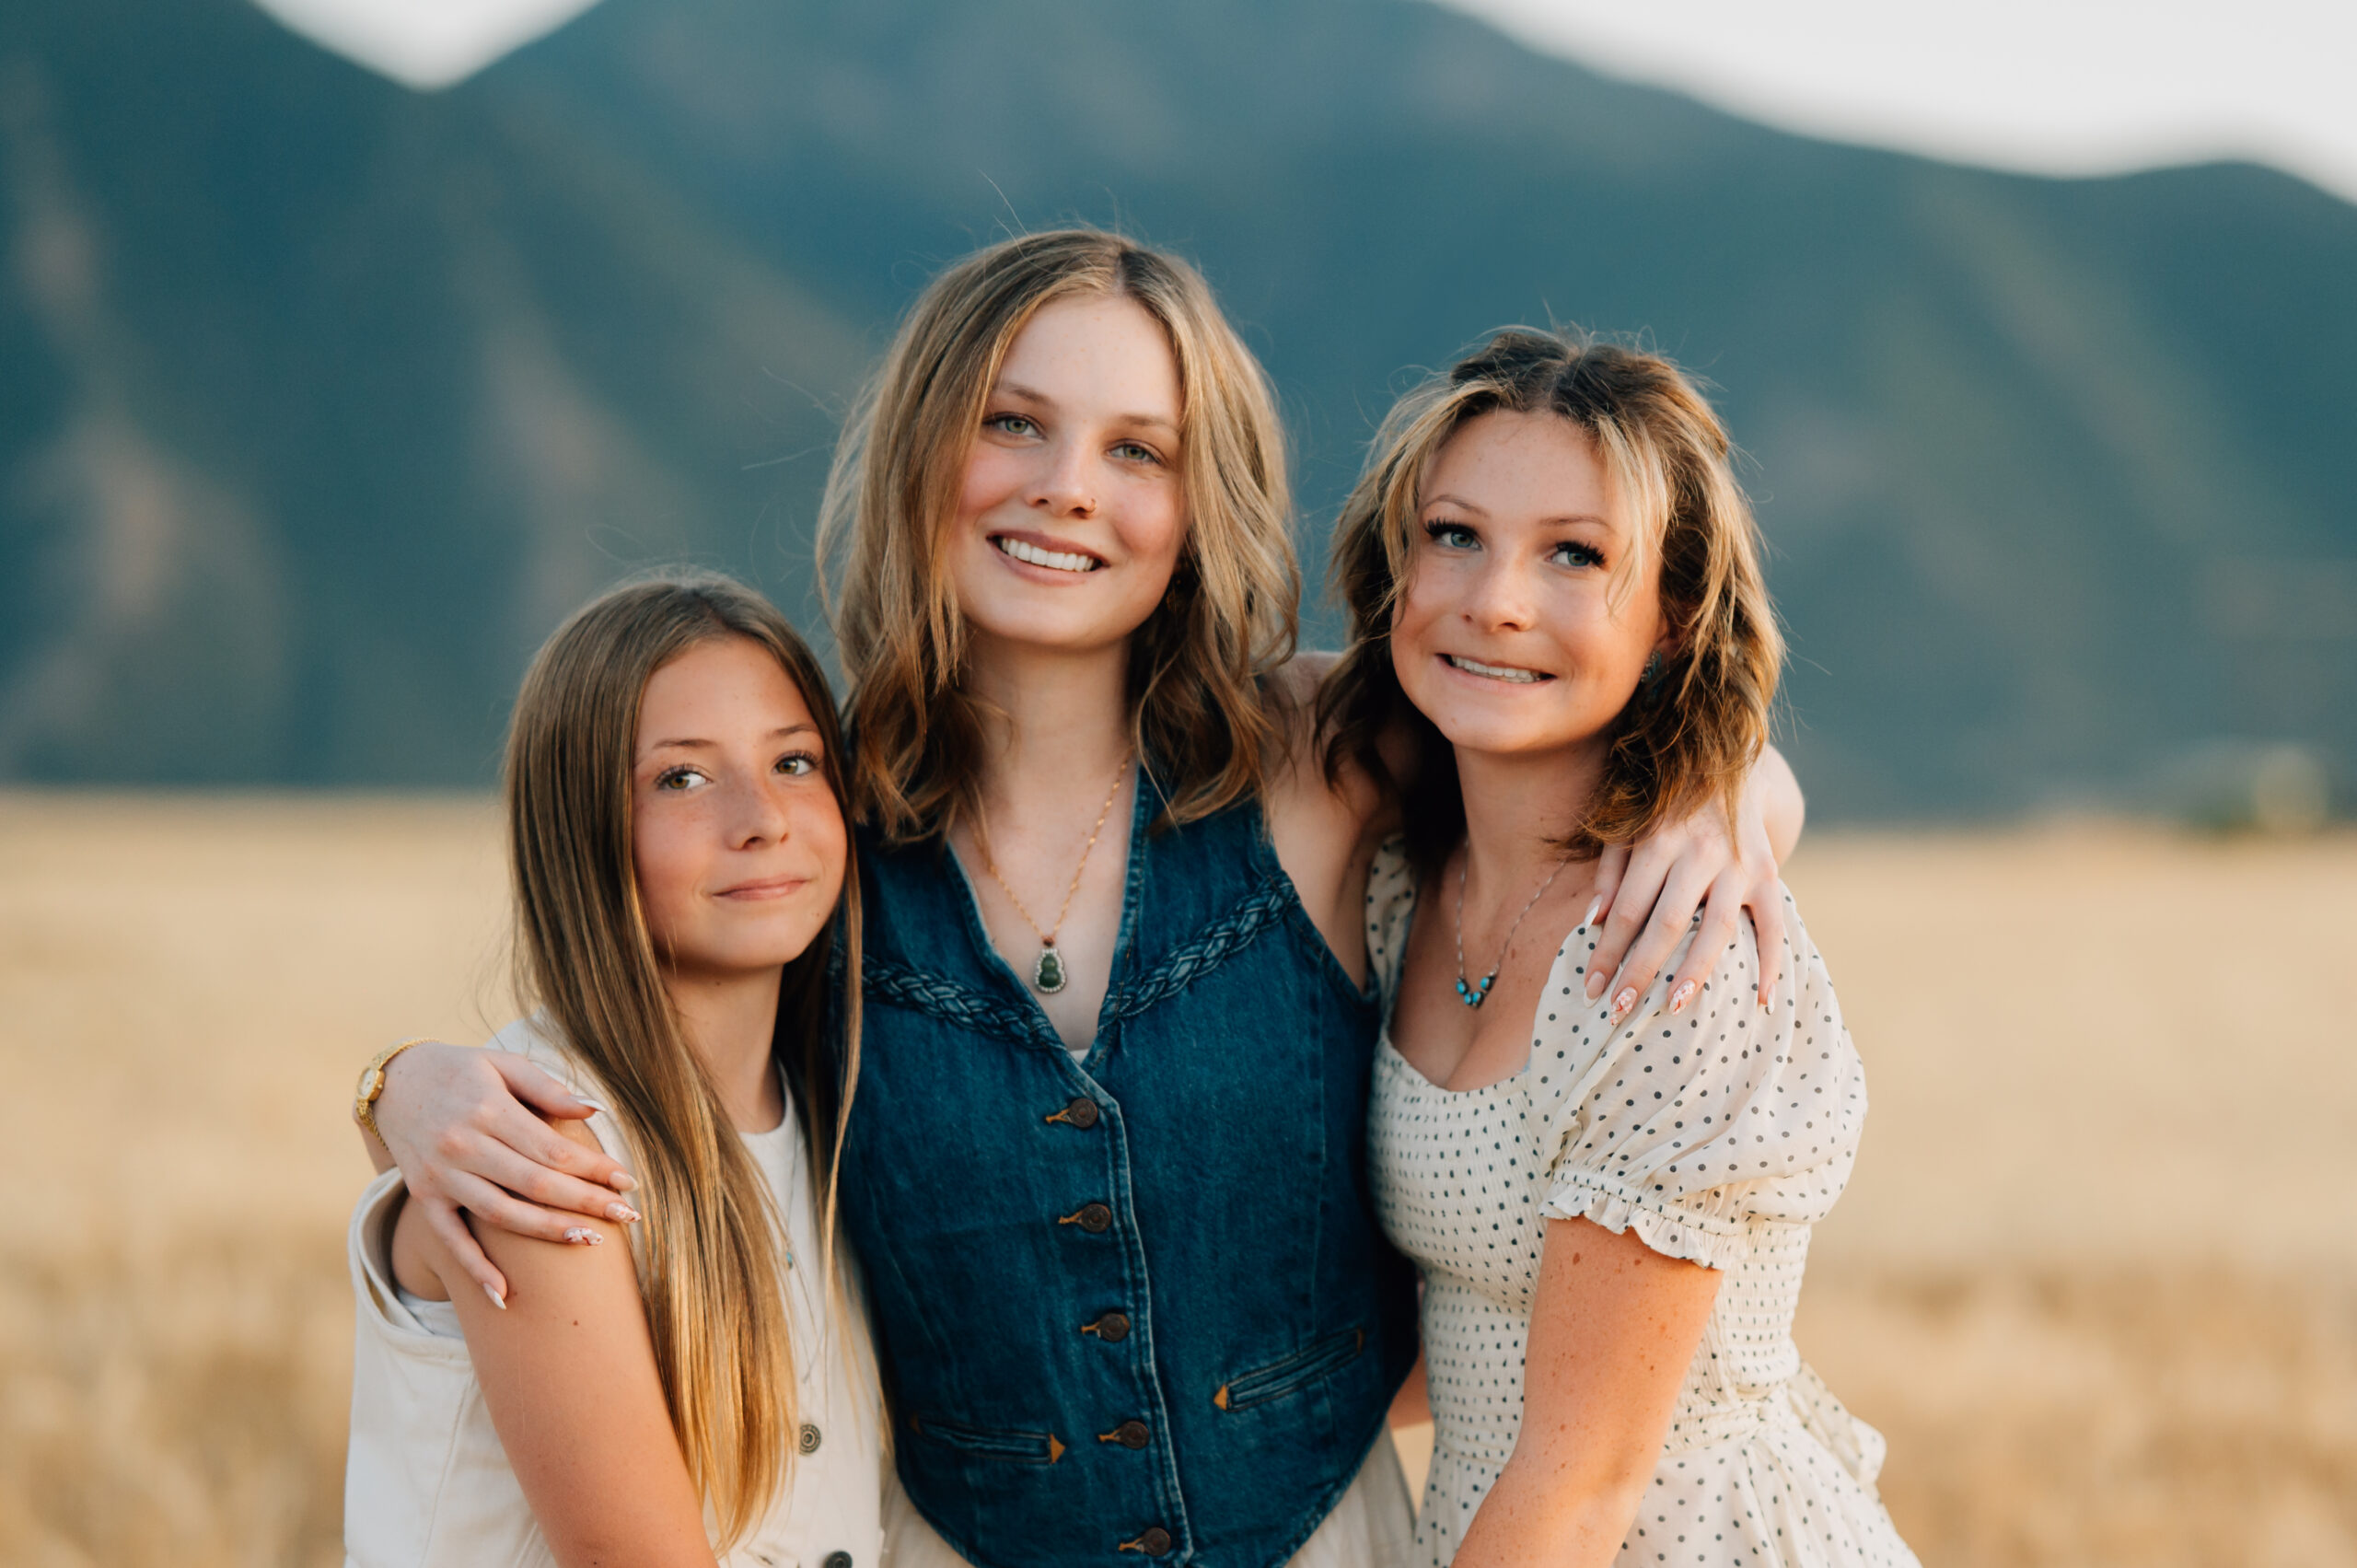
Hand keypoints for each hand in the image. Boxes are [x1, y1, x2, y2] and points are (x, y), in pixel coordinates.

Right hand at [367, 1042, 639, 1302]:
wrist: (394, 1082)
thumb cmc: (462, 1071)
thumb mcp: (503, 1064)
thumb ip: (548, 1088)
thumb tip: (595, 1109)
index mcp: (489, 1109)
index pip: (552, 1149)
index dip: (594, 1168)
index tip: (628, 1180)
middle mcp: (463, 1145)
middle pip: (535, 1184)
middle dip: (586, 1202)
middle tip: (628, 1214)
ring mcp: (441, 1176)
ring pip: (502, 1214)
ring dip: (549, 1232)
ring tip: (591, 1241)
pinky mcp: (424, 1198)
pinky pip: (450, 1241)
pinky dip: (475, 1270)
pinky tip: (504, 1296)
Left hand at [1583, 764, 1793, 1018]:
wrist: (1731, 767)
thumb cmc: (1665, 808)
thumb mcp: (1629, 827)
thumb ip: (1610, 871)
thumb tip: (1594, 920)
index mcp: (1659, 839)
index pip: (1628, 908)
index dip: (1607, 951)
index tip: (1590, 988)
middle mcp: (1700, 852)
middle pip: (1668, 924)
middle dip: (1641, 971)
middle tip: (1619, 1011)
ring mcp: (1739, 865)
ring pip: (1718, 930)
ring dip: (1695, 974)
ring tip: (1672, 1009)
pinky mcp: (1768, 874)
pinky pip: (1774, 925)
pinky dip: (1771, 963)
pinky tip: (1761, 1000)